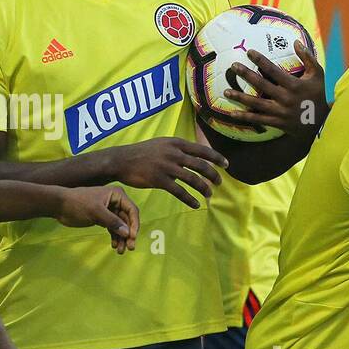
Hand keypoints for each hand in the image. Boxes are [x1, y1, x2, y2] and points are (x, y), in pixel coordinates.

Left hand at [55, 184, 139, 252]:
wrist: (60, 205)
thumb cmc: (77, 203)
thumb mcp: (96, 212)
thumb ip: (112, 222)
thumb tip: (127, 233)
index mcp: (117, 195)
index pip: (132, 210)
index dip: (134, 225)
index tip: (132, 238)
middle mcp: (115, 201)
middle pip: (127, 220)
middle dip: (128, 234)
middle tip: (129, 248)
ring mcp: (109, 210)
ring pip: (120, 226)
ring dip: (121, 238)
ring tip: (120, 251)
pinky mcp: (102, 218)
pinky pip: (112, 228)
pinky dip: (114, 237)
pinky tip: (114, 245)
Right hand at [103, 137, 226, 208]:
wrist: (122, 160)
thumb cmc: (141, 153)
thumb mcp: (161, 144)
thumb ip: (177, 149)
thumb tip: (192, 156)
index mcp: (176, 143)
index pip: (202, 150)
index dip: (217, 158)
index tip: (226, 165)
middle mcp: (174, 153)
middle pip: (201, 165)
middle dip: (213, 175)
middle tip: (219, 183)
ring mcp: (167, 167)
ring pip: (193, 179)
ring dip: (204, 188)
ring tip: (209, 195)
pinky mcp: (159, 180)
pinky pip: (180, 192)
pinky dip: (190, 199)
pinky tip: (196, 205)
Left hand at [220, 41, 326, 137]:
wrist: (323, 121)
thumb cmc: (319, 94)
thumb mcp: (317, 74)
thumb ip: (307, 58)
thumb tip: (296, 42)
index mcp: (294, 85)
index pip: (273, 70)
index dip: (260, 60)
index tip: (249, 52)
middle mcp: (285, 98)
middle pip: (262, 84)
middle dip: (246, 74)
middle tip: (233, 66)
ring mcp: (280, 112)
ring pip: (256, 104)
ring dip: (240, 97)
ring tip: (225, 91)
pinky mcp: (277, 122)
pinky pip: (258, 120)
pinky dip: (245, 117)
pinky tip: (232, 113)